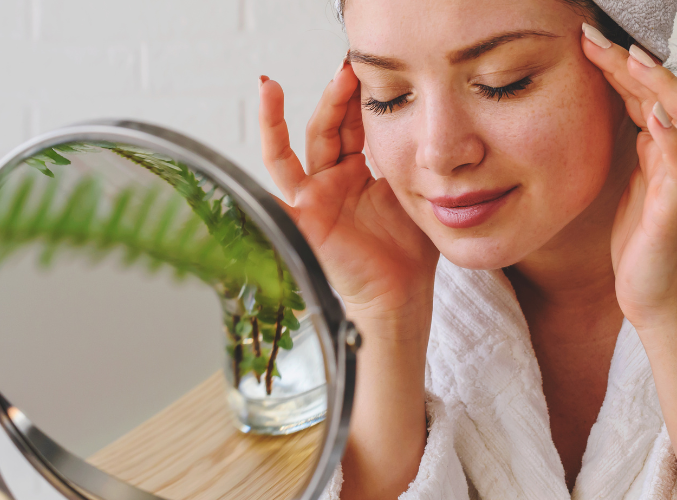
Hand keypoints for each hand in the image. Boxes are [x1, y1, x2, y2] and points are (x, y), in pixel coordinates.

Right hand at [258, 62, 437, 330]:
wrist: (399, 296)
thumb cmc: (409, 253)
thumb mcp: (413, 193)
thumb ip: (408, 160)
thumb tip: (423, 124)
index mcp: (357, 175)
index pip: (352, 126)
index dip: (357, 99)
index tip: (366, 70)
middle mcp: (331, 182)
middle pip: (324, 129)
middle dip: (334, 98)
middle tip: (346, 70)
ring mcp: (313, 199)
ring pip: (289, 150)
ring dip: (279, 118)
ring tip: (271, 87)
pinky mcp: (302, 217)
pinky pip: (277, 185)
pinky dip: (267, 152)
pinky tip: (253, 137)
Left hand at [582, 34, 676, 330]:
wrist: (657, 299)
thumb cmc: (641, 246)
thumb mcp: (630, 189)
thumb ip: (632, 153)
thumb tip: (621, 118)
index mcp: (662, 153)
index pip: (645, 95)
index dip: (620, 66)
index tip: (585, 41)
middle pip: (667, 95)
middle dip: (633, 63)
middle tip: (595, 36)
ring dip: (660, 88)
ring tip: (632, 61)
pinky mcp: (676, 210)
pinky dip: (672, 139)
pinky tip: (653, 117)